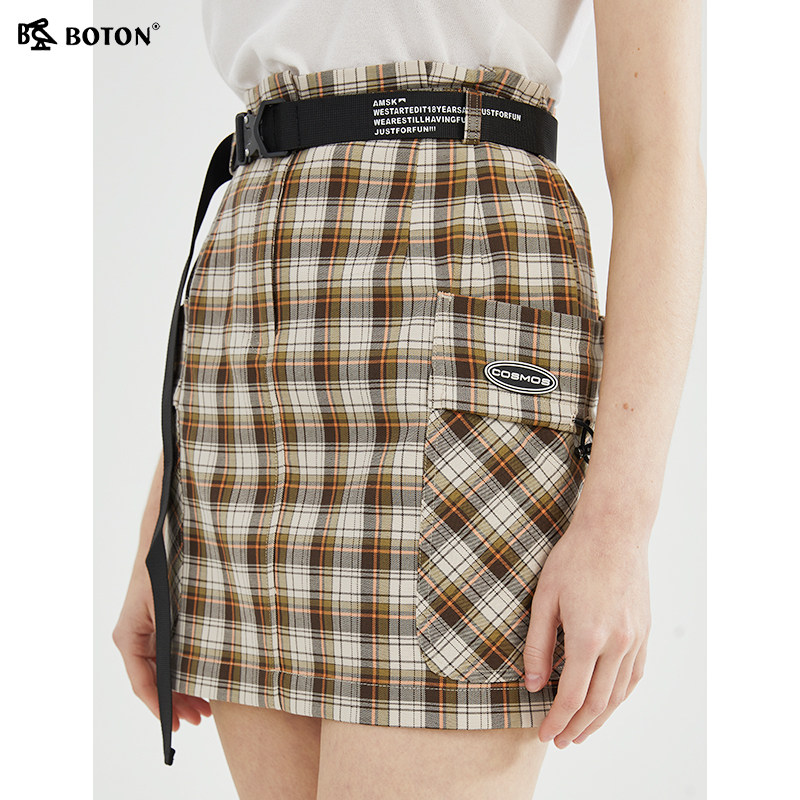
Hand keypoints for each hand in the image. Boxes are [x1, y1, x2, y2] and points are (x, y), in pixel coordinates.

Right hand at [112, 562, 211, 731]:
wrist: (164, 540)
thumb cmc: (164, 571)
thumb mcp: (170, 610)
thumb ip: (174, 643)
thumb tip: (184, 680)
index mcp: (130, 637)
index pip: (143, 683)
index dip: (161, 707)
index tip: (175, 724)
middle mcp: (133, 638)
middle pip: (153, 682)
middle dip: (176, 703)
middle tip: (200, 718)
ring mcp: (144, 633)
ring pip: (161, 672)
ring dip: (181, 690)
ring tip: (204, 708)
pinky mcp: (156, 626)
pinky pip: (166, 657)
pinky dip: (181, 671)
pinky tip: (199, 682)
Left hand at [522, 519, 650, 746]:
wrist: (614, 531)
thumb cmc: (574, 558)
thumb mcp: (544, 598)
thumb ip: (538, 644)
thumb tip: (533, 683)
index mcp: (588, 637)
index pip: (572, 697)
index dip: (556, 721)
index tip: (543, 735)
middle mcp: (617, 644)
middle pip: (598, 704)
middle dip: (576, 728)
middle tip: (559, 741)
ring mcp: (636, 639)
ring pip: (619, 695)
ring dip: (600, 719)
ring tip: (581, 732)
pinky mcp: (645, 632)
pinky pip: (635, 676)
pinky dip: (620, 697)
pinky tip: (608, 703)